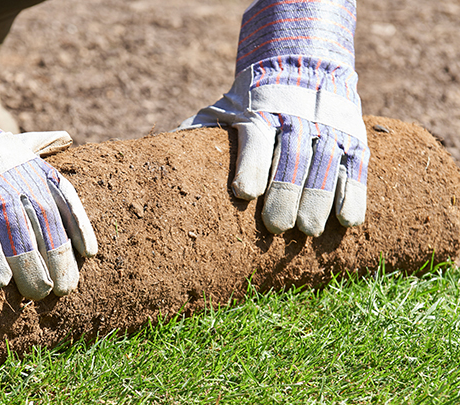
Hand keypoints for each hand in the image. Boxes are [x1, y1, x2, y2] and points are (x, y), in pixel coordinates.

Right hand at [0, 48, 96, 299]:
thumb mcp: (13, 141)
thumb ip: (42, 143)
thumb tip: (66, 137)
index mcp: (33, 167)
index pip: (66, 198)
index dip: (80, 227)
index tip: (91, 255)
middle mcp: (16, 177)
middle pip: (46, 224)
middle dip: (57, 259)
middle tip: (62, 290)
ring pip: (16, 234)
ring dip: (29, 268)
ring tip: (37, 295)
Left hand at [180, 0, 368, 236]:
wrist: (303, 62)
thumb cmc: (252, 103)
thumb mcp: (225, 109)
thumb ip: (201, 132)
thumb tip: (160, 156)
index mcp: (261, 114)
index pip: (256, 140)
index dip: (251, 166)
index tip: (244, 193)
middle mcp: (297, 120)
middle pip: (292, 159)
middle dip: (284, 194)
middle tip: (277, 227)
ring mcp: (328, 129)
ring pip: (325, 166)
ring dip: (317, 200)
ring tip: (307, 230)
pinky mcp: (353, 139)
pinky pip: (355, 169)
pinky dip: (353, 194)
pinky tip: (347, 221)